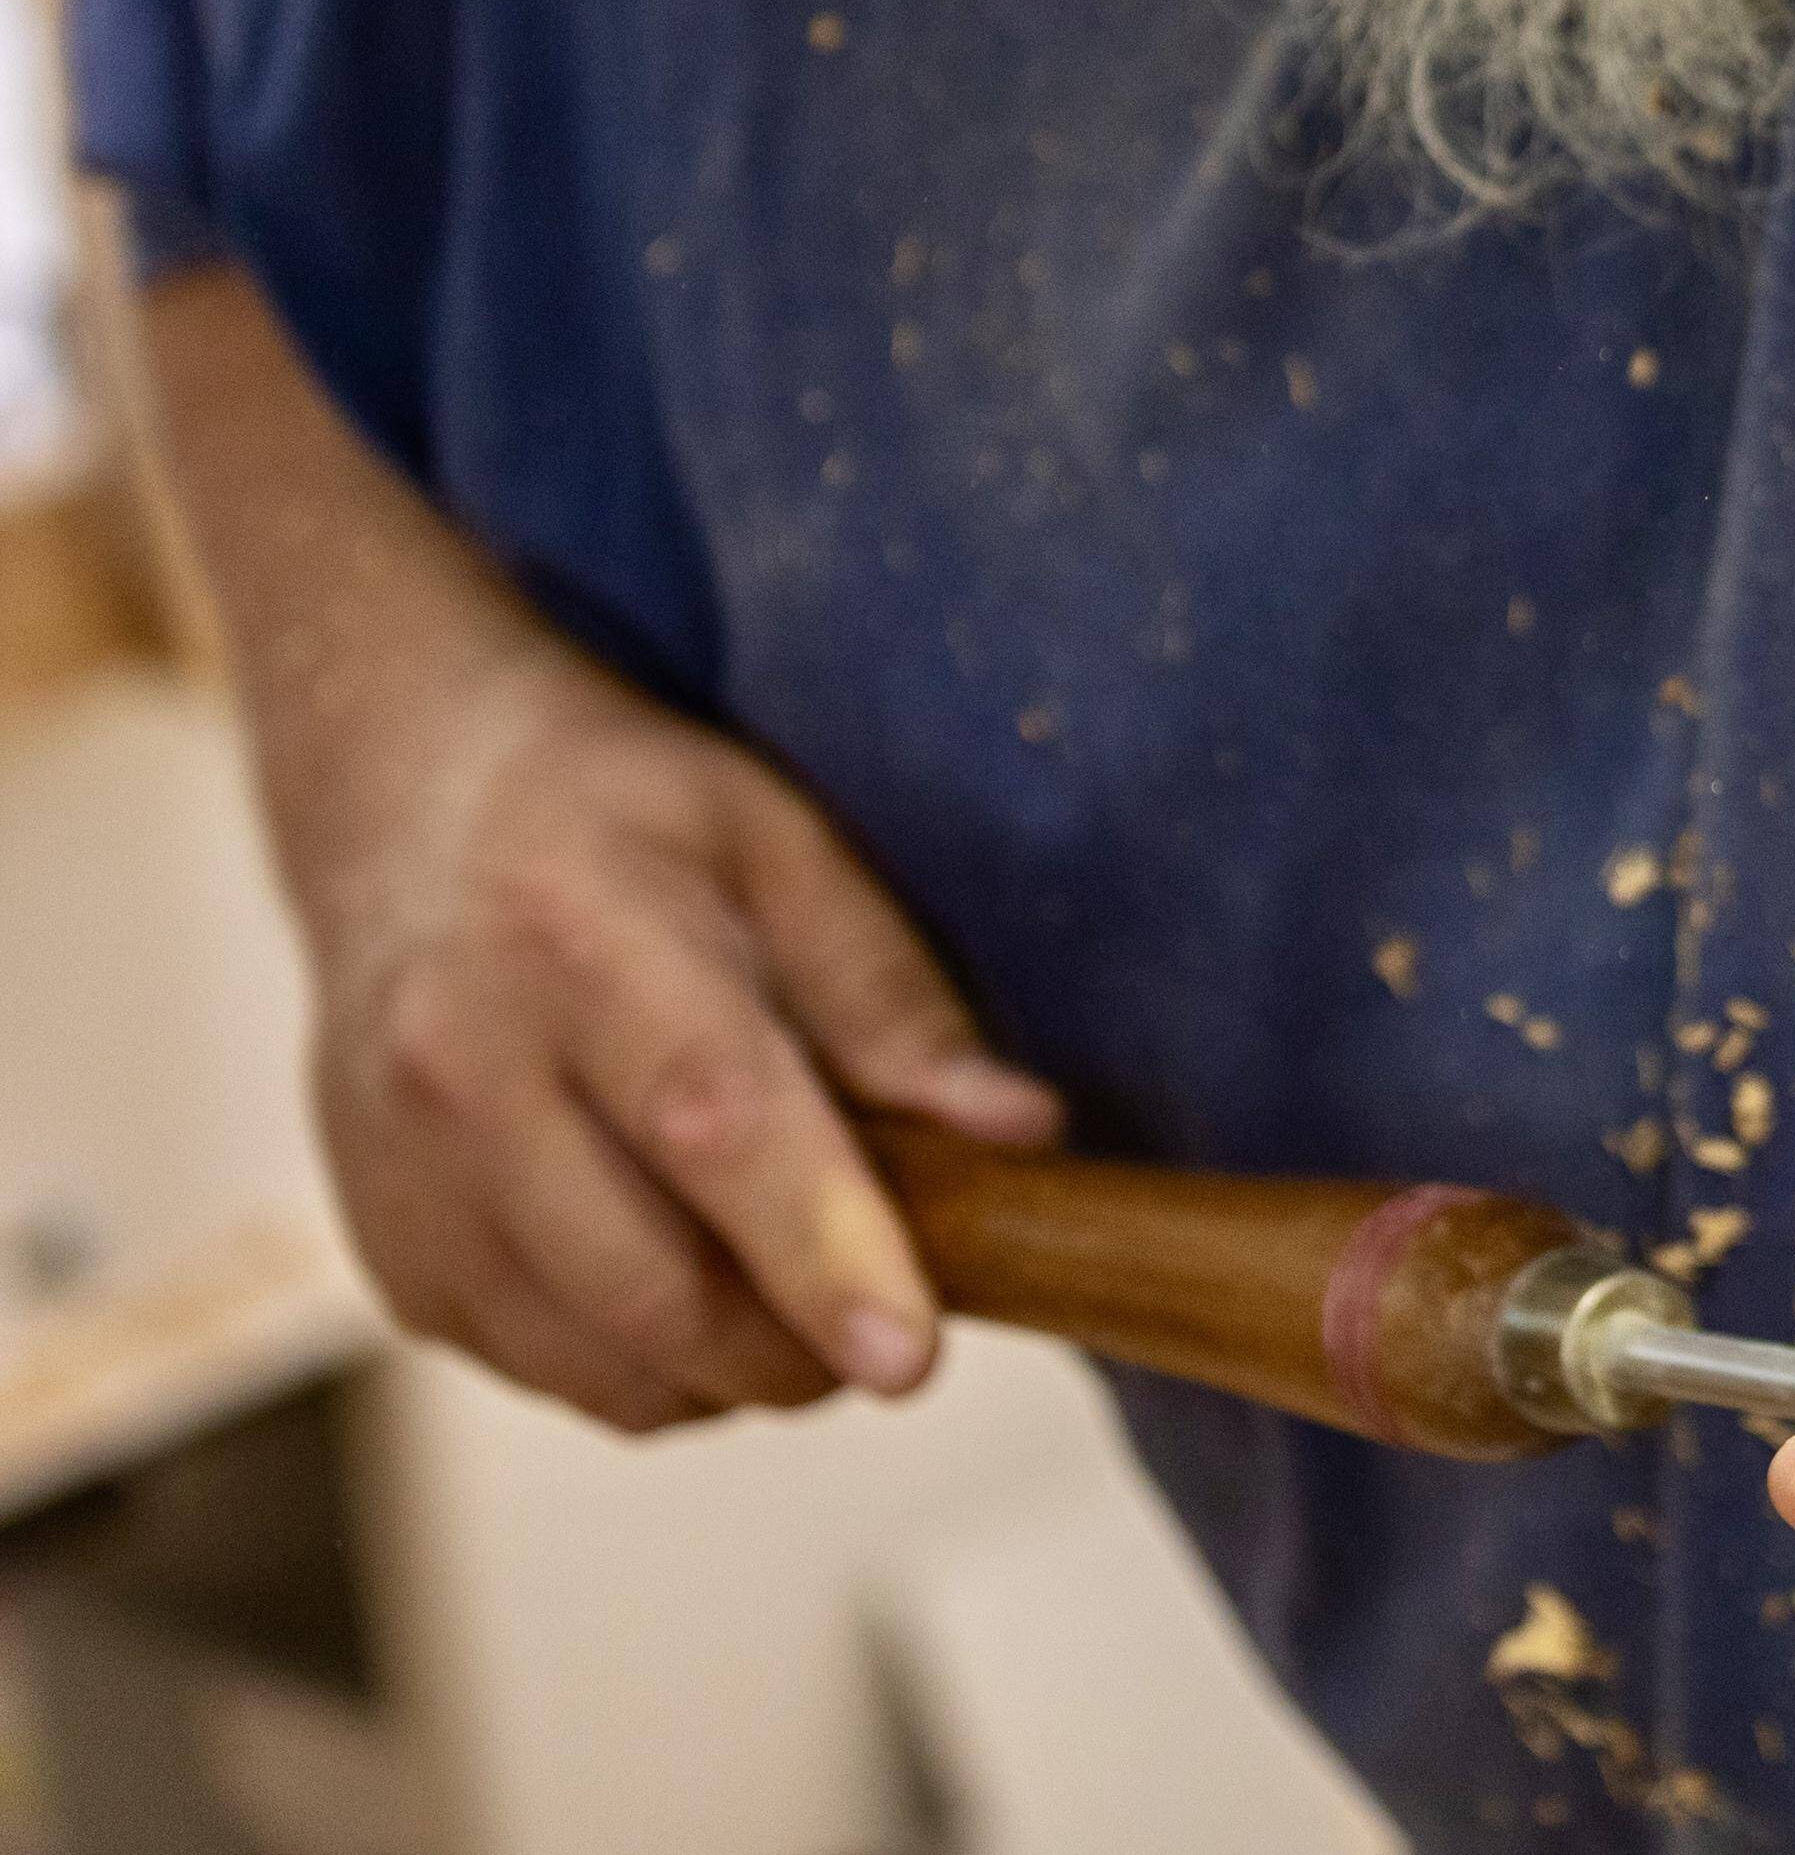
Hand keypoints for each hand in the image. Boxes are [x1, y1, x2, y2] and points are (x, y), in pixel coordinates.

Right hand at [294, 652, 1061, 1433]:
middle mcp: (459, 1068)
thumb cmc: (626, 823)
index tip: (911, 1357)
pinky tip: (679, 1266)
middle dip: (801, 1346)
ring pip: (600, 1365)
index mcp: (579, 941)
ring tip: (786, 1276)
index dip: (819, 1252)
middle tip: (885, 1310)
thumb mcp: (783, 848)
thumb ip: (893, 1000)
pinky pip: (544, 1372)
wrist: (408, 808)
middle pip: (650, 1286)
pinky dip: (644, 1364)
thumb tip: (1022, 1135)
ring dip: (728, 1369)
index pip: (711, 1123)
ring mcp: (400, 1178)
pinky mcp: (386, 1257)